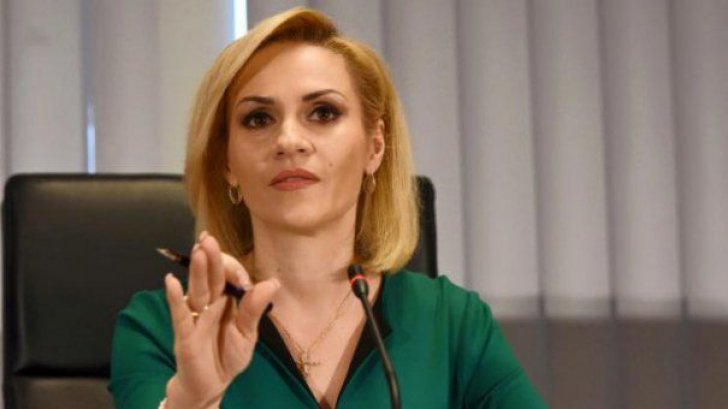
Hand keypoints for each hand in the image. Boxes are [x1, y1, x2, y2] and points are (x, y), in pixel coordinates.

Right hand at [163, 232, 279, 408]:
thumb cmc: (228, 355)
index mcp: (226, 301)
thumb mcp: (247, 334)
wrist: (213, 385)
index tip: (237, 268)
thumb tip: (273, 283)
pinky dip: (175, 299)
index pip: (229, 278)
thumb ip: (255, 310)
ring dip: (197, 271)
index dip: (232, 269)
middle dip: (211, 258)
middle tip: (208, 238)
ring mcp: (196, 318)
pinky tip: (170, 281)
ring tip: (198, 249)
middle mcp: (209, 304)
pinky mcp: (185, 335)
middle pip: (211, 278)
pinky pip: (180, 315)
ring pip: (197, 290)